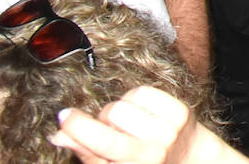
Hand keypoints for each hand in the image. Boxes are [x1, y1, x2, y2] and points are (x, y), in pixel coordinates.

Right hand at [50, 85, 248, 163]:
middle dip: (103, 119)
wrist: (190, 160)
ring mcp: (171, 129)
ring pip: (126, 100)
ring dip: (119, 109)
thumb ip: (86, 152)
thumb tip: (58, 134)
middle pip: (112, 114)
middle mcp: (155, 149)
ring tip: (127, 124)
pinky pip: (144, 92)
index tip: (64, 116)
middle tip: (110, 131)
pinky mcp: (181, 111)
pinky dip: (135, 99)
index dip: (78, 127)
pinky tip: (140, 113)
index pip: (102, 142)